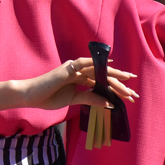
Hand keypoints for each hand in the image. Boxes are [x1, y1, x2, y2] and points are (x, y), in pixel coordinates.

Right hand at [19, 57, 137, 109]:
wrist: (31, 95)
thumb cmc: (48, 97)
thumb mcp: (73, 99)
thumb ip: (90, 98)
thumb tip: (109, 102)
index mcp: (79, 79)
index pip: (101, 82)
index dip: (115, 88)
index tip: (128, 95)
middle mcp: (78, 71)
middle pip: (102, 76)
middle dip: (119, 83)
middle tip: (133, 92)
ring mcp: (73, 68)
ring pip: (97, 70)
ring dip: (113, 76)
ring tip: (127, 82)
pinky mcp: (67, 68)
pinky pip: (83, 63)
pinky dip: (95, 62)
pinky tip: (108, 64)